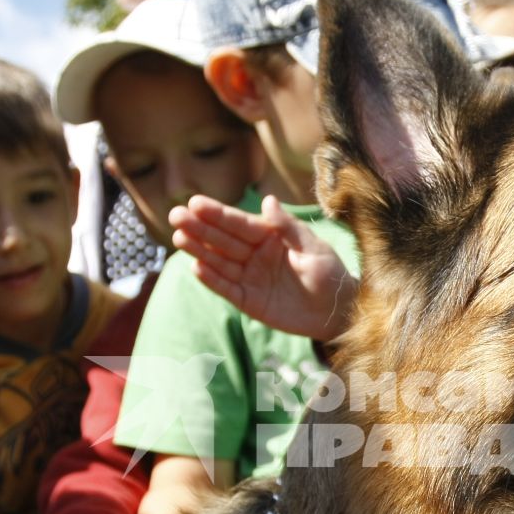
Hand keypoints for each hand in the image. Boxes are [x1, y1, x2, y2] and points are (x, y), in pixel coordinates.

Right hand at [169, 195, 358, 340]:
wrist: (337, 312)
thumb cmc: (330, 274)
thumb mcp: (313, 248)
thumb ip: (288, 227)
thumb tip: (267, 201)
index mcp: (269, 237)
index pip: (239, 223)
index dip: (217, 213)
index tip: (195, 202)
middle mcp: (254, 255)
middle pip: (223, 240)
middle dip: (199, 228)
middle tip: (175, 216)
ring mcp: (250, 277)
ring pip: (220, 261)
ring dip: (199, 250)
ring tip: (178, 238)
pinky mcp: (249, 300)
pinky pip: (227, 288)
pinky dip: (212, 279)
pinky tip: (196, 267)